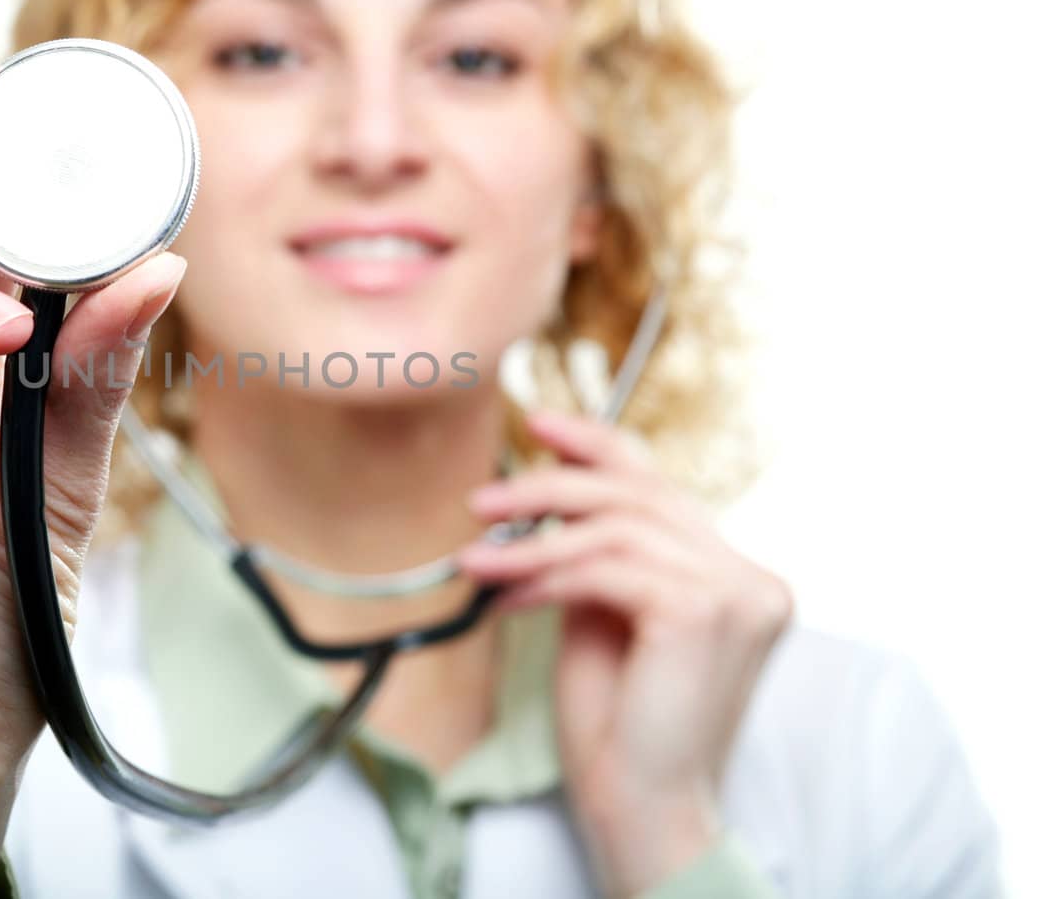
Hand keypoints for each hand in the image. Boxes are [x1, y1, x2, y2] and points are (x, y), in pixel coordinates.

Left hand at [457, 409, 791, 898]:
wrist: (642, 804)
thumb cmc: (618, 722)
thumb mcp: (603, 616)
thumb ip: (596, 554)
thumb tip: (548, 494)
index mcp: (733, 573)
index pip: (662, 485)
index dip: (599, 444)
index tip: (539, 424)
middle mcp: (749, 576)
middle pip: (638, 495)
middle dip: (550, 489)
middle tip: (482, 501)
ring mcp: (737, 593)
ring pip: (616, 529)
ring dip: (533, 541)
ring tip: (478, 560)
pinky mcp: (704, 613)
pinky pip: (606, 570)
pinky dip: (546, 578)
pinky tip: (508, 599)